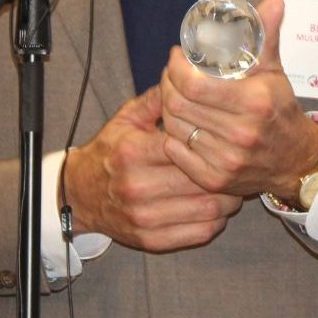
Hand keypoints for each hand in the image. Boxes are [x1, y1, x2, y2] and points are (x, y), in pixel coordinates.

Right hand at [61, 86, 242, 252]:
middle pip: (201, 179)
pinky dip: (216, 221)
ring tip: (233, 186)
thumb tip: (188, 76)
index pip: (187, 146)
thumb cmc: (109, 153)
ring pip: (207, 209)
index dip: (212, 142)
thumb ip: (158, 99)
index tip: (227, 139)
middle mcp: (138, 186)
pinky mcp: (150, 240)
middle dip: (227, 172)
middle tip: (238, 163)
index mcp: (134, 152)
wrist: (79, 195)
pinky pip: (198, 233)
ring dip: (229, 199)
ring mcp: (145, 216)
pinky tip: (218, 208)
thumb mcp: (126, 119)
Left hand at [159, 0, 317, 198]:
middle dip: (168, 83)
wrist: (295, 160)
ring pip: (174, 126)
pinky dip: (172, 134)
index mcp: (254, 103)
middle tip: (171, 73)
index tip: (177, 57)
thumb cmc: (280, 110)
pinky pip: (176, 150)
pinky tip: (181, 121)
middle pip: (179, 104)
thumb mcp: (275, 71)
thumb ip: (267, 35)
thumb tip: (272, 0)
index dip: (175, 68)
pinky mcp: (215, 179)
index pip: (194, 85)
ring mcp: (226, 160)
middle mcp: (240, 133)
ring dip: (168, 106)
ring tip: (175, 93)